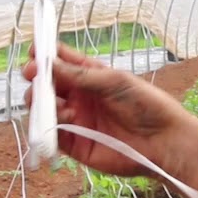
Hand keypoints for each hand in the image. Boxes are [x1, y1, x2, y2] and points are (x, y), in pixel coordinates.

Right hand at [22, 42, 196, 176]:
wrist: (163, 141)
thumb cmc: (146, 105)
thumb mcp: (115, 81)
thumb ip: (82, 75)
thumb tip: (50, 63)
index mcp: (91, 78)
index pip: (62, 64)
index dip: (46, 58)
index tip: (34, 53)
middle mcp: (80, 98)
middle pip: (47, 87)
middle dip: (38, 80)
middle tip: (34, 76)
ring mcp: (77, 121)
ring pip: (45, 110)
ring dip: (41, 102)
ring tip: (55, 101)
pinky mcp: (76, 145)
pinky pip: (54, 135)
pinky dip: (51, 125)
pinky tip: (66, 117)